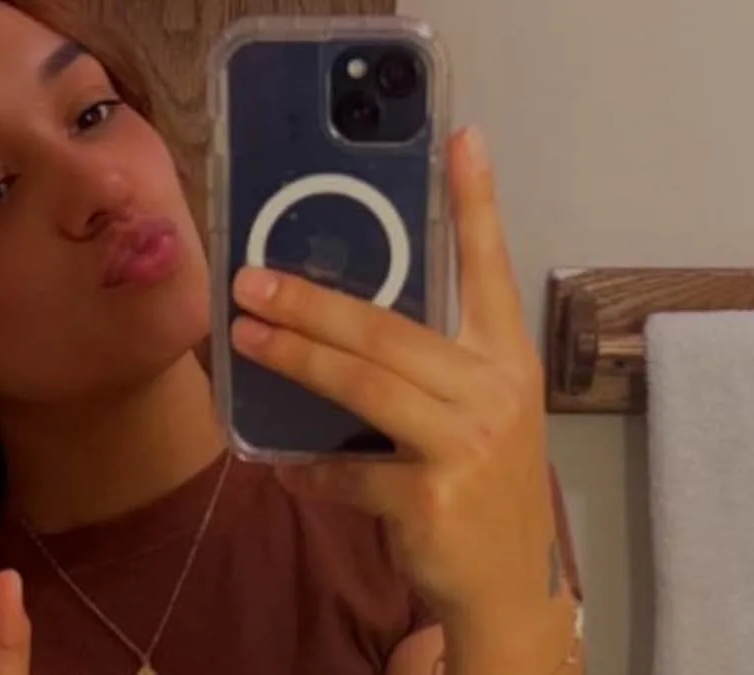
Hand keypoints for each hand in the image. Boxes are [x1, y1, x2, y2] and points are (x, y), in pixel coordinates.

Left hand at [229, 129, 570, 661]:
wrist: (509, 586)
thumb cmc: (481, 485)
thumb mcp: (471, 415)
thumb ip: (420, 372)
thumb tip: (324, 334)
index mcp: (504, 359)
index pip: (489, 269)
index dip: (476, 203)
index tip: (461, 138)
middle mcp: (494, 390)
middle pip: (389, 329)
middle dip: (312, 302)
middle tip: (250, 280)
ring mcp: (467, 444)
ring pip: (363, 385)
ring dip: (295, 359)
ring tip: (244, 336)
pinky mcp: (433, 497)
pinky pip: (348, 471)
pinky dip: (311, 469)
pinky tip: (285, 465)